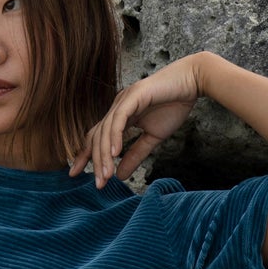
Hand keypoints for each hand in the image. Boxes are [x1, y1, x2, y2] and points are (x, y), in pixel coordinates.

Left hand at [68, 55, 206, 187]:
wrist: (192, 83)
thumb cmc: (174, 106)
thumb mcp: (152, 138)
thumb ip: (135, 155)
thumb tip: (120, 176)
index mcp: (119, 116)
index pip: (96, 137)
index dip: (85, 155)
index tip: (75, 174)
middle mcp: (117, 107)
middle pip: (97, 136)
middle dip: (94, 161)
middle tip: (98, 184)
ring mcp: (124, 100)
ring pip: (106, 130)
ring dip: (105, 154)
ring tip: (106, 175)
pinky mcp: (134, 95)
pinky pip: (120, 118)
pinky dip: (115, 136)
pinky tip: (115, 153)